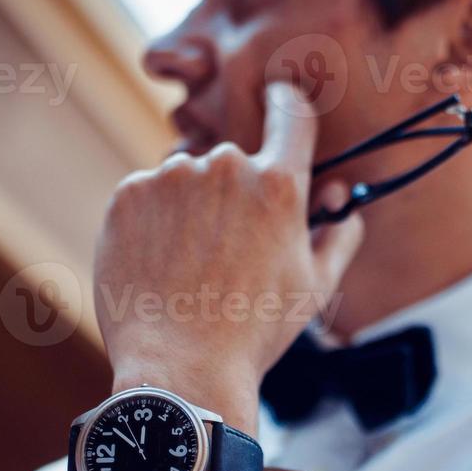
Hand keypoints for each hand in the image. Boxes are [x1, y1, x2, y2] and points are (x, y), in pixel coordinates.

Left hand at [93, 82, 364, 424]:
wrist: (180, 368)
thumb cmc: (254, 331)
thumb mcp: (316, 287)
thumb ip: (339, 235)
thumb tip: (344, 206)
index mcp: (279, 183)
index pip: (291, 113)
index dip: (287, 105)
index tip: (280, 102)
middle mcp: (225, 166)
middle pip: (233, 161)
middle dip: (234, 194)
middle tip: (229, 253)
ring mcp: (170, 178)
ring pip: (186, 180)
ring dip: (190, 209)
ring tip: (190, 268)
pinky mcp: (127, 196)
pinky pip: (146, 197)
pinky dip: (152, 223)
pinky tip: (159, 266)